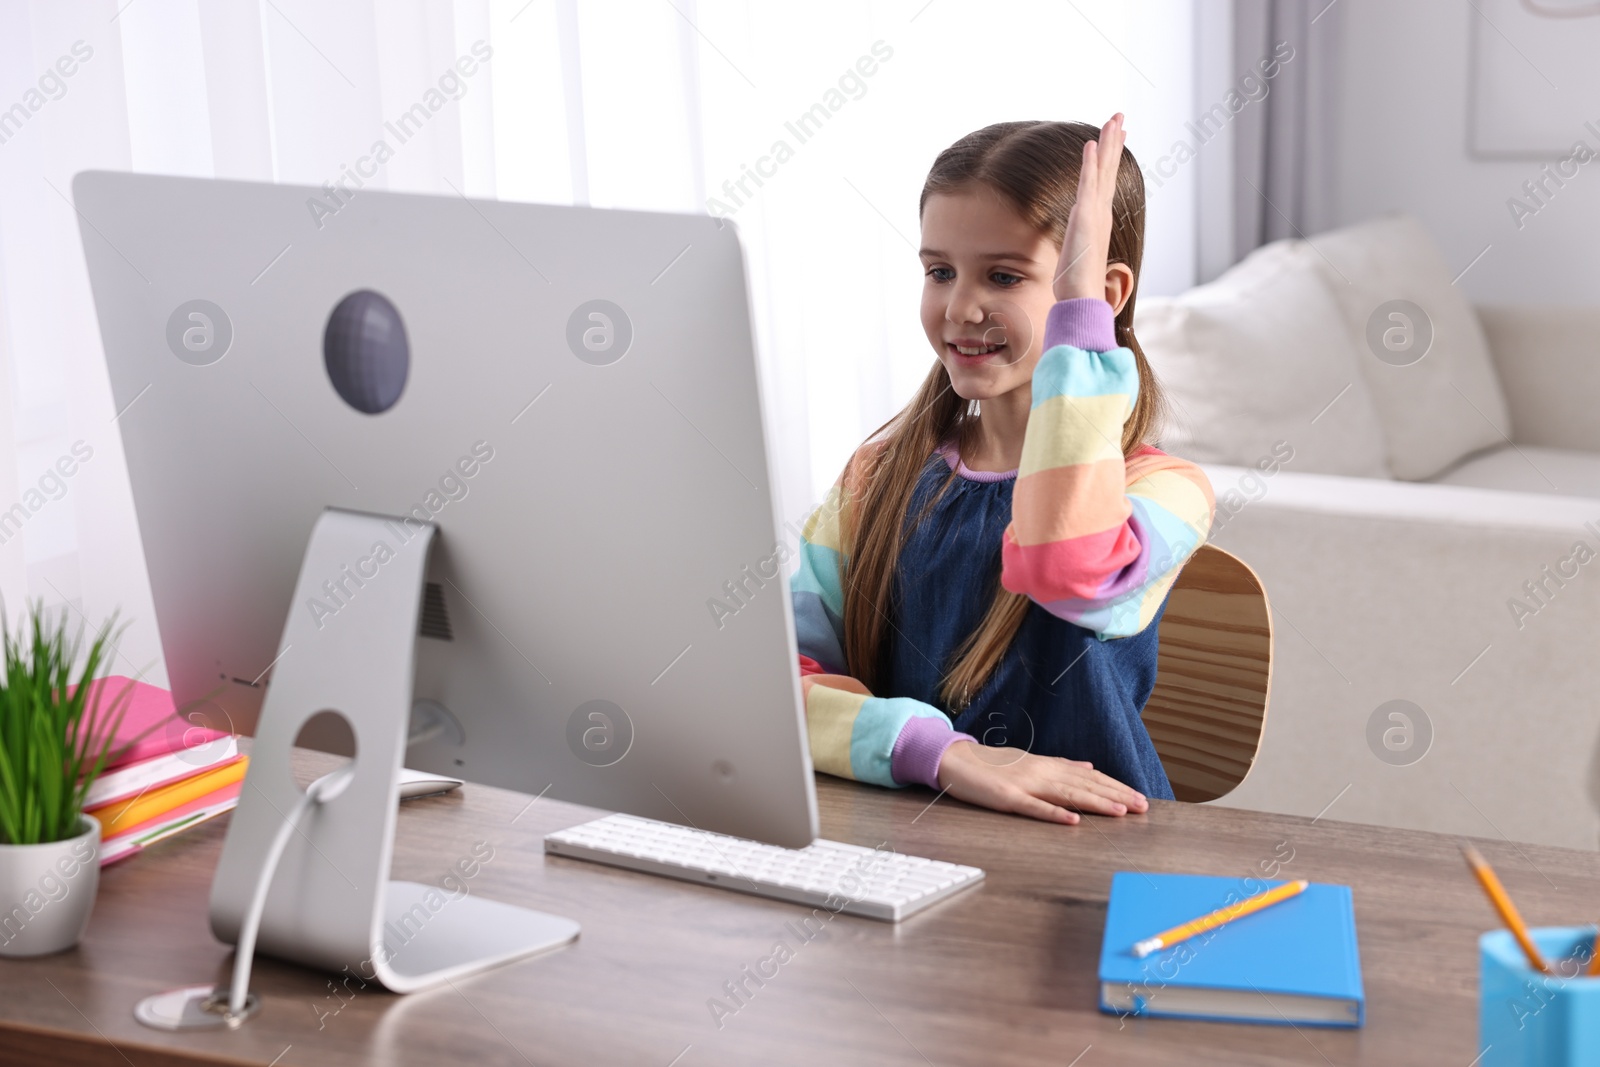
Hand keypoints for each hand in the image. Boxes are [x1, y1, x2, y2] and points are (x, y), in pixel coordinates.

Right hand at [934, 740, 1147, 824]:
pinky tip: (1073, 821)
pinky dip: (1054, 814)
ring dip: (1095, 803)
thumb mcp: (1030, 761)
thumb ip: (1060, 765)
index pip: (1089, 778)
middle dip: (1115, 796)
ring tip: (1120, 812)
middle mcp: (1042, 772)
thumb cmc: (991, 765)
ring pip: (1067, 794)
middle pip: (1085, 785)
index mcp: (1048, 766)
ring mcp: (1025, 784)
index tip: (1138, 798)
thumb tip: (1088, 767)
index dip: (1115, 787)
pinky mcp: (1007, 798)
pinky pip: (1034, 807)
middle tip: (1142, 807)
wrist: (955, 759)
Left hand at [1053, 113, 1126, 302]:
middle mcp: (1100, 213)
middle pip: (1108, 170)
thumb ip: (1078, 250)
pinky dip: (1091, 163)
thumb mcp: (1076, 259)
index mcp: (1098, 220)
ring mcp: (1095, 214)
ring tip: (1114, 120)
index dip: (1109, 158)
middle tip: (1120, 117)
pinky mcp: (1086, 219)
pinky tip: (1091, 143)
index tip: (1115, 137)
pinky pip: (1088, 184)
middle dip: (1114, 142)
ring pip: (1103, 171)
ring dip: (1108, 144)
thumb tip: (1075, 256)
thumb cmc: (1077, 286)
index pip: (1104, 182)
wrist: (1081, 299)